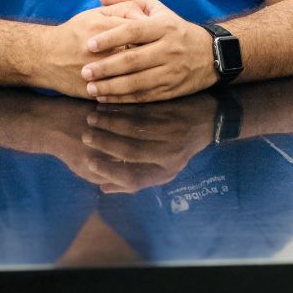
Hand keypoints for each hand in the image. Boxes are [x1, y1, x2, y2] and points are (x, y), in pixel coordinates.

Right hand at [37, 2, 149, 98]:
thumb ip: (120, 9)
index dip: (151, 34)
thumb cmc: (73, 33)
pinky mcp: (94, 89)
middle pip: (137, 52)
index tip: (158, 37)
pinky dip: (132, 90)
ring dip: (145, 73)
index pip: (137, 29)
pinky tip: (140, 84)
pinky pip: (119, 92)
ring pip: (131, 75)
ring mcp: (97, 72)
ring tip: (152, 70)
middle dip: (152, 54)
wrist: (45, 57)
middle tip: (160, 55)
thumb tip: (144, 15)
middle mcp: (100, 50)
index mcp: (102, 27)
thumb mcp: (94, 14)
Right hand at [76, 97, 217, 191]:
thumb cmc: (178, 148)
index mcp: (165, 171)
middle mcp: (170, 154)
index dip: (109, 171)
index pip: (133, 177)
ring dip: (110, 122)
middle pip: (131, 151)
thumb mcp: (162, 170)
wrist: (207, 120)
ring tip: (91, 117)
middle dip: (105, 143)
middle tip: (84, 135)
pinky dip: (121, 107)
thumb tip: (104, 189)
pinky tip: (107, 103)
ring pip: (134, 127)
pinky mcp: (170, 110)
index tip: (89, 162)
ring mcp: (171, 131)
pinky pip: (141, 109)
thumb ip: (134, 178)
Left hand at [79, 0, 217, 102]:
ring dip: (112, 86)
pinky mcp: (171, 89)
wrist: (212, 55)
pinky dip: (123, 98)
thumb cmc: (176, 29)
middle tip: (84, 71)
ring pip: (137, 82)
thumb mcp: (159, 10)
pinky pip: (144, 96)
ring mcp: (170, 71)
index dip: (110, 38)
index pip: (133, 31)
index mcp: (164, 27)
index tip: (89, 44)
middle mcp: (168, 49)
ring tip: (91, 87)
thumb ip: (130, 0)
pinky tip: (106, 97)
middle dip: (106, 67)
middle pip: (133, 60)